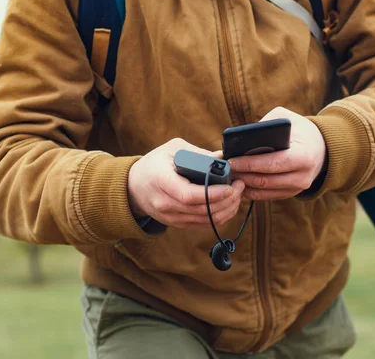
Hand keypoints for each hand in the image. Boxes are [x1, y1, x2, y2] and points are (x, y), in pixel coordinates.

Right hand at [128, 138, 245, 228]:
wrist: (134, 187)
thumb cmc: (155, 164)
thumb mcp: (172, 149)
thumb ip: (198, 153)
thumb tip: (223, 158)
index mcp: (161, 181)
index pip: (189, 195)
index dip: (212, 194)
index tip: (230, 186)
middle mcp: (165, 203)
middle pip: (202, 210)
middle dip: (227, 200)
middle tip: (240, 186)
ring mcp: (171, 217)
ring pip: (206, 220)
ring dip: (227, 209)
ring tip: (237, 194)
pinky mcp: (178, 224)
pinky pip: (204, 224)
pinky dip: (220, 216)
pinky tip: (229, 204)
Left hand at [228, 107, 325, 200]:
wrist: (322, 147)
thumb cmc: (300, 130)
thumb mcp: (287, 119)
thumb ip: (266, 125)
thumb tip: (242, 138)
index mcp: (303, 156)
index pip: (271, 163)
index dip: (249, 163)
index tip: (231, 160)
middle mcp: (302, 176)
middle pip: (265, 180)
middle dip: (242, 174)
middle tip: (225, 169)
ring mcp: (297, 188)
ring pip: (264, 190)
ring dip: (244, 184)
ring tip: (229, 174)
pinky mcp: (291, 193)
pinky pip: (267, 196)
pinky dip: (251, 190)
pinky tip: (239, 182)